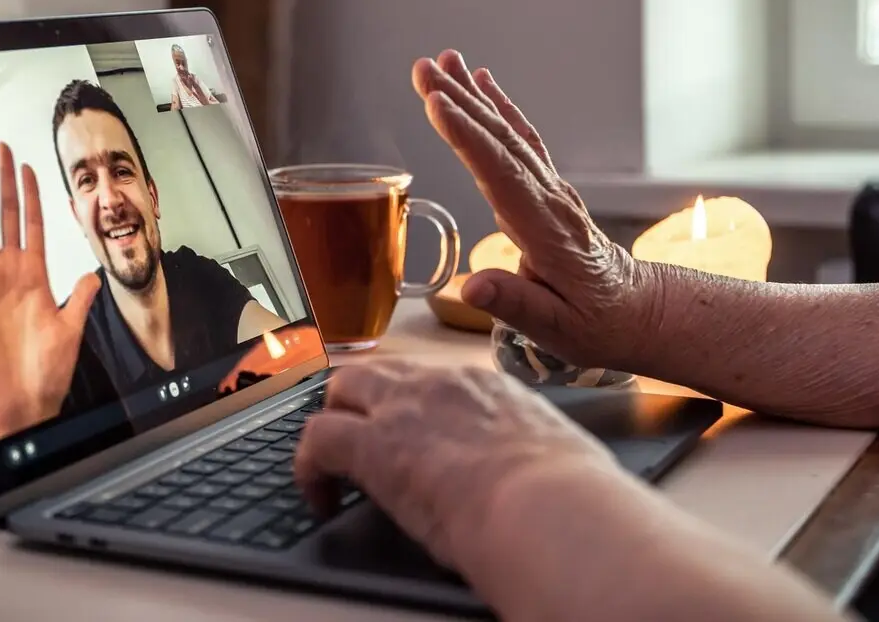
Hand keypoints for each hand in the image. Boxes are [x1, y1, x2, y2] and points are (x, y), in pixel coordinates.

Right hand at [0, 142, 100, 440]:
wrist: (23, 398)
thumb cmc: (45, 370)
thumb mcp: (71, 328)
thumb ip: (79, 298)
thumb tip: (94, 275)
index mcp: (36, 274)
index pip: (32, 223)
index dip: (30, 194)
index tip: (27, 165)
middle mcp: (10, 269)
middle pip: (6, 213)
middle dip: (2, 179)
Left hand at [294, 361, 618, 587]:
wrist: (549, 507)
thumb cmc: (569, 496)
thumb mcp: (554, 452)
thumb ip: (532, 449)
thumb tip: (541, 469)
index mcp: (487, 386)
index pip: (434, 378)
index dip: (415, 403)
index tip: (415, 430)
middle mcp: (440, 385)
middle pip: (379, 370)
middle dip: (359, 399)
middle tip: (356, 436)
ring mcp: (402, 409)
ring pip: (341, 389)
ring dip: (333, 422)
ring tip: (331, 463)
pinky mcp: (371, 446)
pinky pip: (316, 441)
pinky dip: (309, 469)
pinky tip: (319, 499)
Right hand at [412, 50, 658, 370]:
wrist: (638, 313)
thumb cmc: (598, 324)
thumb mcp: (557, 330)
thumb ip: (514, 305)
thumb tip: (472, 289)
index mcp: (547, 232)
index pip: (502, 176)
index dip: (468, 139)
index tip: (437, 105)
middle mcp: (549, 199)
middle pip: (499, 142)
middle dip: (459, 102)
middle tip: (422, 69)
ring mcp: (550, 189)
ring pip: (507, 133)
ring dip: (472, 95)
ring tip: (441, 61)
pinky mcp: (546, 188)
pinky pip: (520, 138)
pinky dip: (499, 107)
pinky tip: (482, 82)